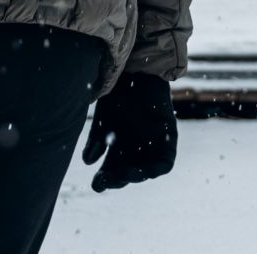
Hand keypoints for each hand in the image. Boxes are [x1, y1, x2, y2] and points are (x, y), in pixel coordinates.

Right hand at [81, 72, 176, 191]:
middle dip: (118, 180)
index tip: (97, 185)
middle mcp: (135, 146)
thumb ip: (96, 141)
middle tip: (108, 180)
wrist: (137, 71)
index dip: (105, 180)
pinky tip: (146, 170)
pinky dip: (157, 169)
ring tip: (124, 174)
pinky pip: (165, 163)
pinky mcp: (168, 138)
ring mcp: (152, 143)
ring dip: (136, 176)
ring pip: (145, 170)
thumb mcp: (103, 119)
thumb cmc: (118, 92)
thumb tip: (88, 162)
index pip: (112, 170)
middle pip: (127, 172)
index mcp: (118, 144)